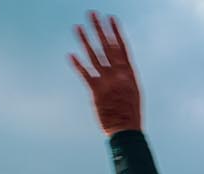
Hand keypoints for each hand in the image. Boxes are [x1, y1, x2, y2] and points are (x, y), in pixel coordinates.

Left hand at [70, 13, 141, 135]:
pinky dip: (78, 65)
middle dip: (99, 29)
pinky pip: (86, 75)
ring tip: (78, 27)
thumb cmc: (130, 114)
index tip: (111, 18)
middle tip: (92, 14)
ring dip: (85, 41)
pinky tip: (71, 54)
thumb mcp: (133, 92)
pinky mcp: (96, 92)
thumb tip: (119, 68)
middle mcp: (118, 74)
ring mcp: (107, 82)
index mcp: (129, 73)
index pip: (121, 47)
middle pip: (106, 47)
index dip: (115, 32)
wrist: (126, 130)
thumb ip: (124, 78)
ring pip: (94, 57)